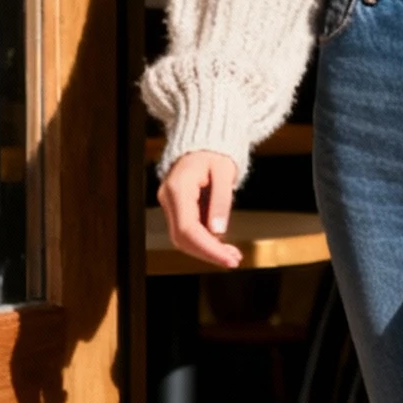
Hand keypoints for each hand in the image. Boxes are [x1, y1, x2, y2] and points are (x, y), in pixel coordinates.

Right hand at [157, 151, 241, 270]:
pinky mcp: (176, 208)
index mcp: (179, 188)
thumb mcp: (224, 171)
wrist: (203, 143)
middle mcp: (168, 198)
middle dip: (208, 253)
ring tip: (231, 254)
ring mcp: (169, 204)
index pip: (188, 229)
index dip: (208, 248)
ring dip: (207, 250)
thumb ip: (221, 200)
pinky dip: (204, 241)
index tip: (229, 259)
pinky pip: (187, 231)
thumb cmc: (214, 152)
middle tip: (234, 260)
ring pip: (183, 238)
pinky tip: (222, 245)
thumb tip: (218, 230)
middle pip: (182, 238)